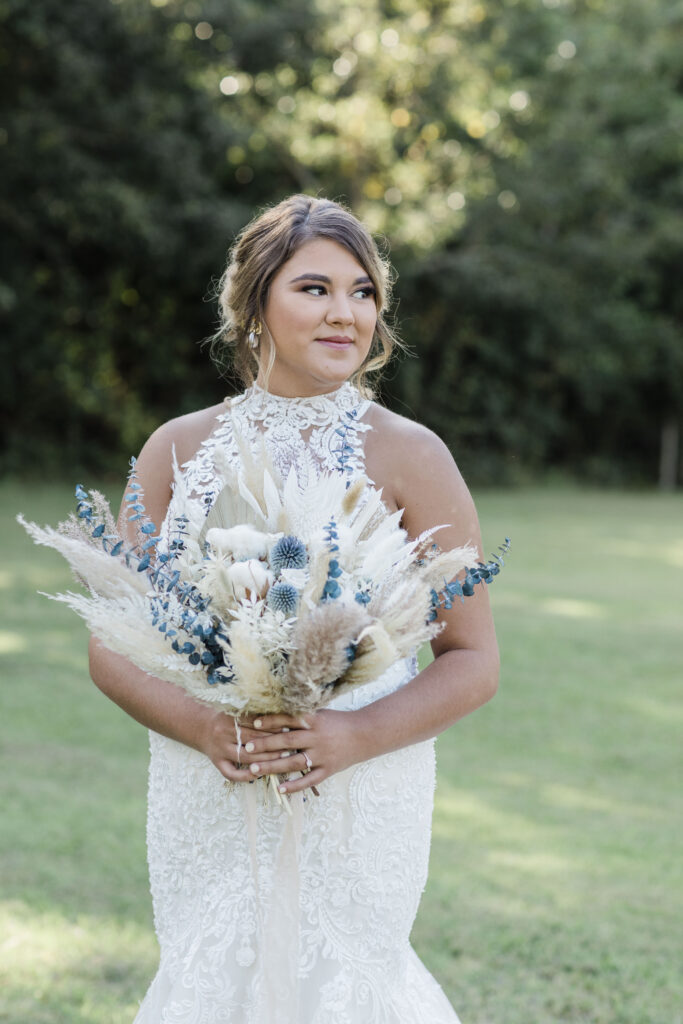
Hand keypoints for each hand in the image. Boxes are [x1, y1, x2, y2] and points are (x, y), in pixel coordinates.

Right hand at [200, 708, 292, 783]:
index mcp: (229, 718)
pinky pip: (231, 773)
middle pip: (251, 740)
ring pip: (244, 757)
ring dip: (265, 759)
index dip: (272, 727)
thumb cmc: (226, 718)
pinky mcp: (216, 763)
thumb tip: (282, 714)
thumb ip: (254, 712)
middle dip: (272, 743)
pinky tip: (259, 774)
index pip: (255, 723)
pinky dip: (245, 776)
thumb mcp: (236, 711)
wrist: (200, 727)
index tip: (288, 729)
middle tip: (290, 745)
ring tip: (282, 759)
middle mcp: (222, 733)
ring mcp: (219, 750)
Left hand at [237, 709, 366, 794]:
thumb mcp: (320, 714)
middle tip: (247, 748)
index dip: (271, 721)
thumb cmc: (339, 722)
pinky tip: (280, 789)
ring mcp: (323, 755)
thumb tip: (275, 715)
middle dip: (265, 745)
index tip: (254, 722)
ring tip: (254, 769)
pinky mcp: (328, 770)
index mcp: (315, 721)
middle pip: (287, 742)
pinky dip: (294, 786)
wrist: (365, 734)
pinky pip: (309, 780)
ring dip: (272, 766)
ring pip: (294, 762)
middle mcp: (317, 738)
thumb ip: (300, 716)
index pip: (288, 719)